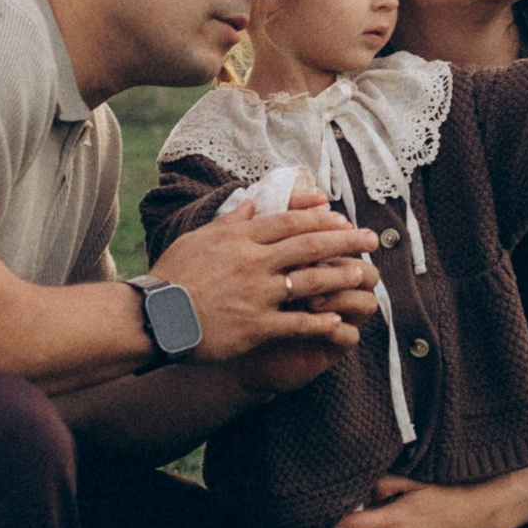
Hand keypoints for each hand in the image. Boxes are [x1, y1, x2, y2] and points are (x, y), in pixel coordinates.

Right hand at [151, 195, 379, 363]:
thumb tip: (254, 201)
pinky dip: (319, 322)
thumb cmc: (174, 275)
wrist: (156, 316)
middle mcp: (254, 262)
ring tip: (365, 277)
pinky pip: (296, 323)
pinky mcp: (256, 326)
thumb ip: (233, 221)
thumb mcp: (200, 238)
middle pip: (309, 246)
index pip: (289, 222)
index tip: (342, 219)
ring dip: (342, 278)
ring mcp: (257, 294)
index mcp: (241, 238)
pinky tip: (339, 322)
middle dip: (345, 242)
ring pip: (310, 281)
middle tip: (372, 240)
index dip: (320, 219)